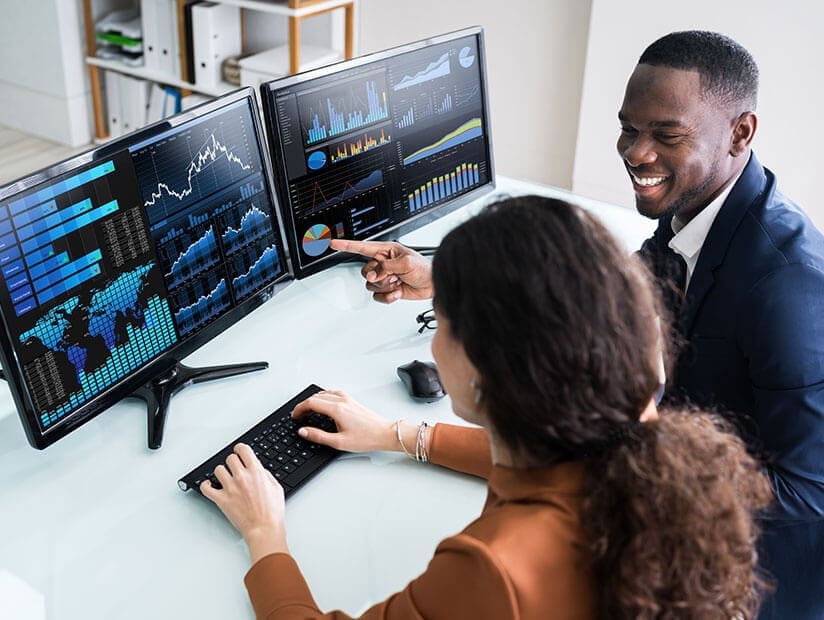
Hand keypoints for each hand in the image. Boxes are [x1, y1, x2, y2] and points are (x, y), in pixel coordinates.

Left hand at [200, 444, 287, 562]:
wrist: (264, 529)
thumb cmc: (272, 513)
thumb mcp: (277, 488)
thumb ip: (266, 475)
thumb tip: (258, 469)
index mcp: (256, 472)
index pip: (243, 450)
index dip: (240, 449)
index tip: (239, 451)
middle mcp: (242, 477)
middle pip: (230, 458)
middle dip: (233, 461)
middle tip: (234, 467)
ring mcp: (230, 488)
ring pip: (218, 470)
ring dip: (222, 472)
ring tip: (225, 477)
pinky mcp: (221, 500)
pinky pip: (206, 488)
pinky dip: (206, 485)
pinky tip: (209, 485)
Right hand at [292, 390, 399, 452]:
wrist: (385, 433)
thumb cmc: (367, 438)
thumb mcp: (339, 442)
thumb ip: (319, 436)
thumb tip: (303, 431)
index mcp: (337, 409)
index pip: (311, 403)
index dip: (300, 408)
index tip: (295, 416)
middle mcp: (342, 401)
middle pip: (316, 397)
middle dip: (305, 405)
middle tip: (299, 415)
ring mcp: (348, 399)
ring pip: (325, 393)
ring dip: (314, 400)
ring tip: (308, 410)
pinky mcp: (353, 401)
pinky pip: (334, 393)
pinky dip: (324, 397)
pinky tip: (324, 403)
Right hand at [330, 238, 432, 303]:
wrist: (432, 284)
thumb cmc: (424, 269)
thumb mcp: (406, 263)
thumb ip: (386, 267)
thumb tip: (373, 274)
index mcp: (386, 251)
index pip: (362, 247)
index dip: (346, 245)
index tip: (333, 243)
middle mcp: (383, 263)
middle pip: (365, 271)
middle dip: (378, 276)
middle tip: (391, 276)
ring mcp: (384, 277)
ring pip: (370, 285)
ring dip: (385, 286)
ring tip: (398, 282)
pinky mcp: (387, 289)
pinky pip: (377, 296)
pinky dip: (388, 297)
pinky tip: (398, 291)